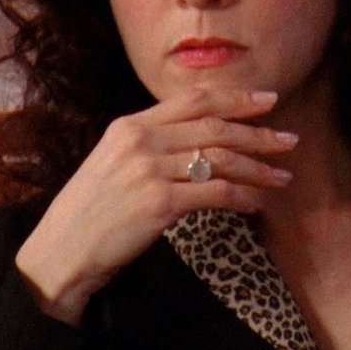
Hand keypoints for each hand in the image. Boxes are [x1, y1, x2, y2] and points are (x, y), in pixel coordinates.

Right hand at [14, 87, 297, 325]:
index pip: (193, 100)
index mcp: (129, 125)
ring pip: (220, 159)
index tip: (267, 100)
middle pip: (214, 127)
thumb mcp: (113, 162)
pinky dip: (242, 196)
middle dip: (258, 134)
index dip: (235, 98)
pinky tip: (256, 202)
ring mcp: (148, 171)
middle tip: (289, 140)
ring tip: (282, 176)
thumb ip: (149, 143)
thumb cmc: (91, 213)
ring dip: (258, 167)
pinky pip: (215, 192)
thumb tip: (198, 137)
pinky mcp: (158, 203)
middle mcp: (140, 141)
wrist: (61, 251)